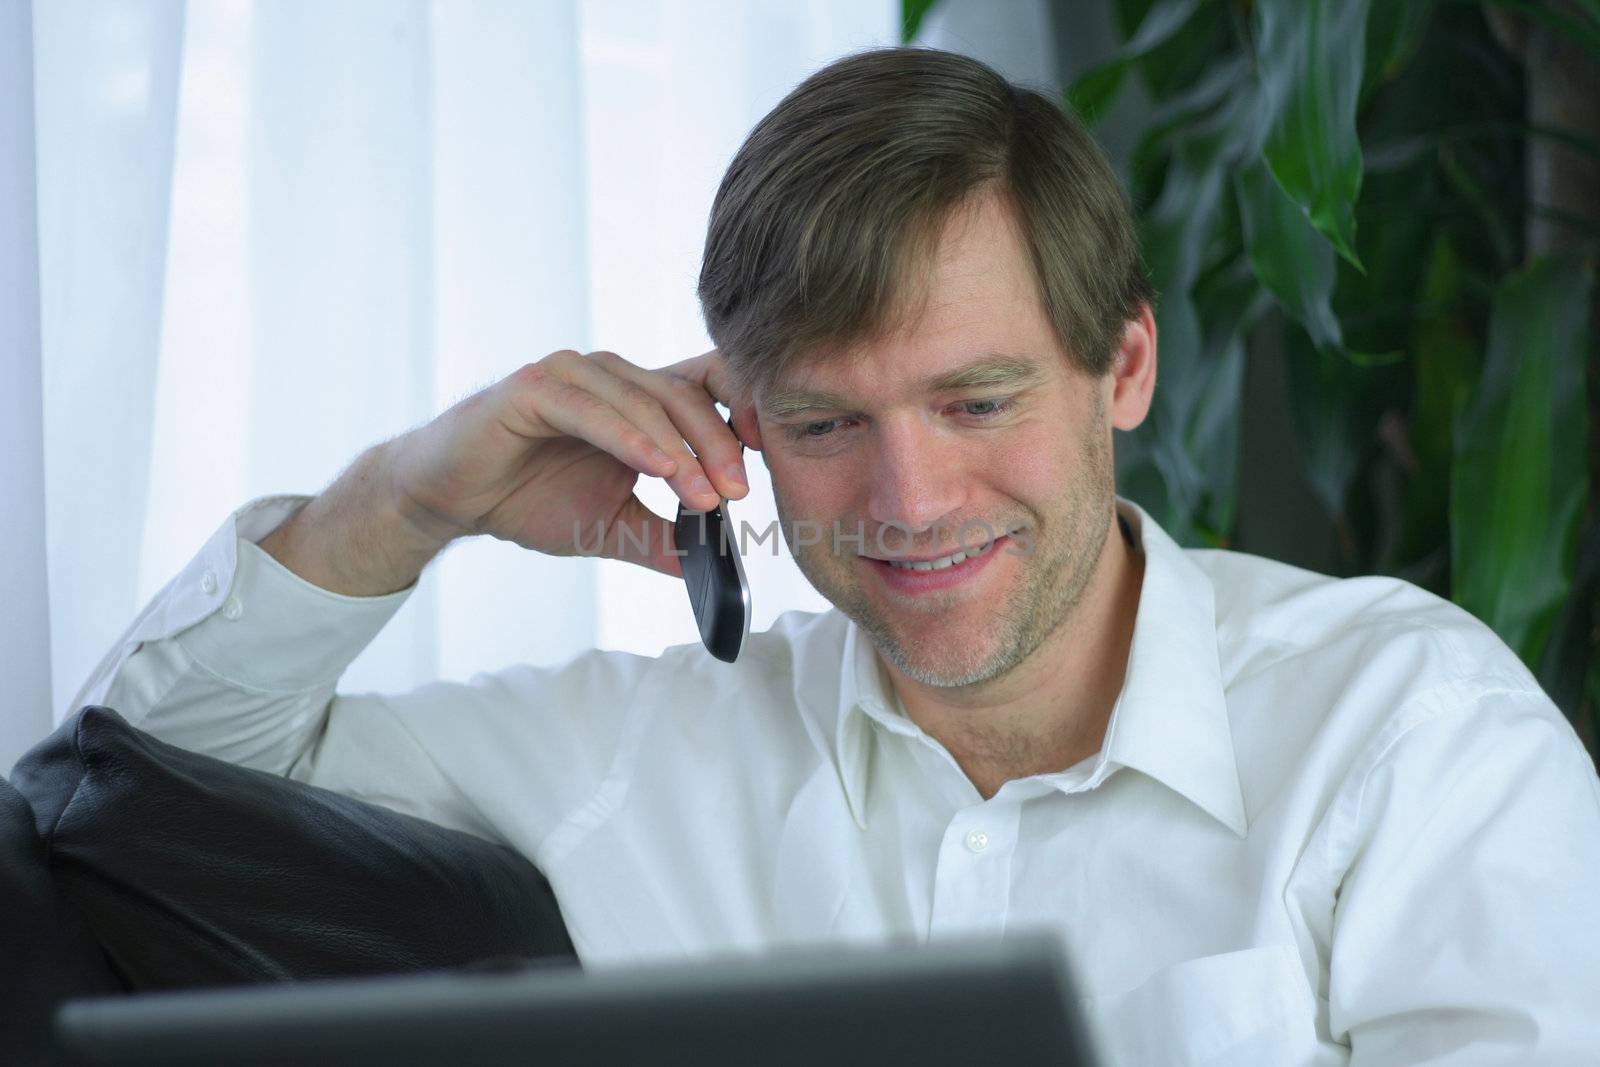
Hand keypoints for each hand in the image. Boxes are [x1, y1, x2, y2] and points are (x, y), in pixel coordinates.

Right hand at [387, 348, 749, 577]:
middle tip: (740, 494)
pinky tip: (659, 469)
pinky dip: (631, 438)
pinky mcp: (535, 387)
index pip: (708, 384)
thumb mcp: (611, 527)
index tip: (770, 460)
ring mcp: (573, 376)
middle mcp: (612, 377)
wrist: (452, 499)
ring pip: (646, 400)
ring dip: (681, 450)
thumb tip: (715, 566)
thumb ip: (663, 539)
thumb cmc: (528, 499)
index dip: (744, 411)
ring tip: (706, 496)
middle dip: (720, 446)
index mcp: (639, 400)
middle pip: (686, 393)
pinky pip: (593, 409)